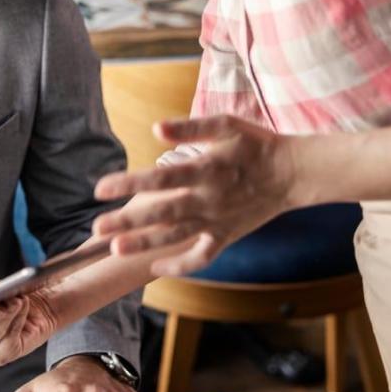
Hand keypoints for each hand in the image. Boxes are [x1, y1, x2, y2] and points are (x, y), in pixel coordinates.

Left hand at [91, 116, 297, 277]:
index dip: (129, 183)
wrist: (293, 173)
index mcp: (206, 169)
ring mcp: (217, 221)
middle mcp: (209, 199)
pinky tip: (156, 267)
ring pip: (176, 237)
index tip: (100, 188)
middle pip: (162, 212)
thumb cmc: (257, 144)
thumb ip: (190, 127)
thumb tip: (155, 127)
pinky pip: (202, 257)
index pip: (159, 178)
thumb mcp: (226, 125)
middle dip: (129, 221)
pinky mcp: (226, 236)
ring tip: (115, 250)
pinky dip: (180, 265)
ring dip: (145, 244)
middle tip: (97, 227)